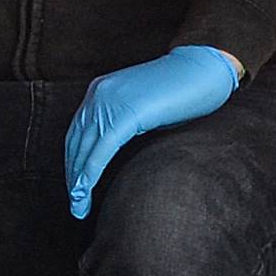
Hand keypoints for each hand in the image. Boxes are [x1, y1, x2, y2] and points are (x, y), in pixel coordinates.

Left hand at [63, 45, 239, 220]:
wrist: (201, 68)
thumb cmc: (181, 90)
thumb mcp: (142, 107)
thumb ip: (125, 125)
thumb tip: (117, 155)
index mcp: (100, 90)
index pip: (77, 132)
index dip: (74, 161)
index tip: (75, 186)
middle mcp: (98, 94)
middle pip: (75, 142)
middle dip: (73, 176)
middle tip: (75, 205)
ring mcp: (110, 102)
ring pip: (84, 149)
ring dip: (78, 182)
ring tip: (79, 208)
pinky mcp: (125, 114)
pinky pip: (101, 150)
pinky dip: (90, 174)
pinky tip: (85, 193)